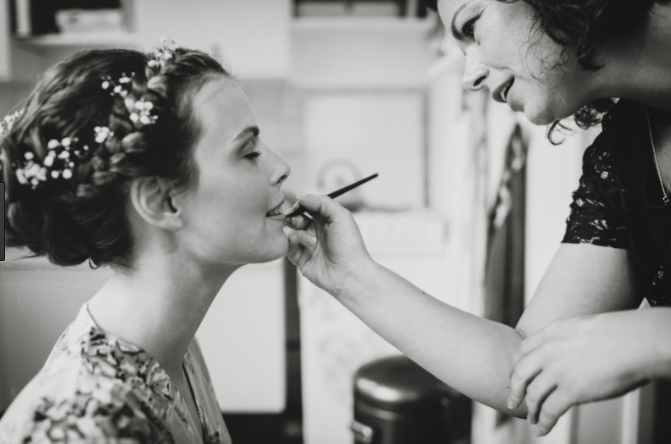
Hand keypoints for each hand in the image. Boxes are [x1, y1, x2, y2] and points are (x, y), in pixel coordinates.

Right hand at [283, 194, 375, 297]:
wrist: (349, 273)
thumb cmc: (349, 244)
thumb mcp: (341, 216)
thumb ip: (322, 202)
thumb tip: (300, 197)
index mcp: (325, 219)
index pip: (307, 206)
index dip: (300, 204)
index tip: (297, 204)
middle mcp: (315, 231)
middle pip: (295, 217)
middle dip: (295, 217)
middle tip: (300, 221)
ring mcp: (306, 245)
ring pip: (290, 231)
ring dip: (296, 231)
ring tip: (310, 241)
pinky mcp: (300, 259)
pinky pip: (287, 246)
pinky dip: (290, 241)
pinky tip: (298, 242)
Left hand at [507, 310, 663, 435]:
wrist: (637, 341)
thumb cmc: (619, 334)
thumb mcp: (580, 327)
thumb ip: (566, 341)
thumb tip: (565, 356)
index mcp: (550, 333)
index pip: (521, 351)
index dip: (515, 367)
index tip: (515, 377)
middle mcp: (549, 351)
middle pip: (520, 374)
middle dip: (514, 390)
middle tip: (512, 401)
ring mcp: (558, 371)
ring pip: (533, 395)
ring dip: (530, 410)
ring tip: (532, 418)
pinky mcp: (572, 390)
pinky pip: (549, 411)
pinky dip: (543, 422)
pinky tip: (542, 428)